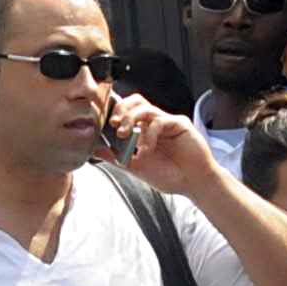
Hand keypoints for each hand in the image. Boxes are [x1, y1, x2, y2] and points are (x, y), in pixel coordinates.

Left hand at [105, 94, 221, 196]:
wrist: (192, 184)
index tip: (104, 124)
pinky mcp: (179, 124)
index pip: (127, 111)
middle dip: (121, 110)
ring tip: (125, 135)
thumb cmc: (168, 175)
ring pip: (145, 107)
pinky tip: (146, 149)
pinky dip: (148, 134)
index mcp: (143, 130)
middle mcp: (154, 123)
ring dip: (130, 119)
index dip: (114, 113)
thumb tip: (94, 150)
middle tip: (114, 125)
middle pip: (135, 101)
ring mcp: (167, 121)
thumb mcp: (135, 167)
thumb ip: (116, 157)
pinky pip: (159, 121)